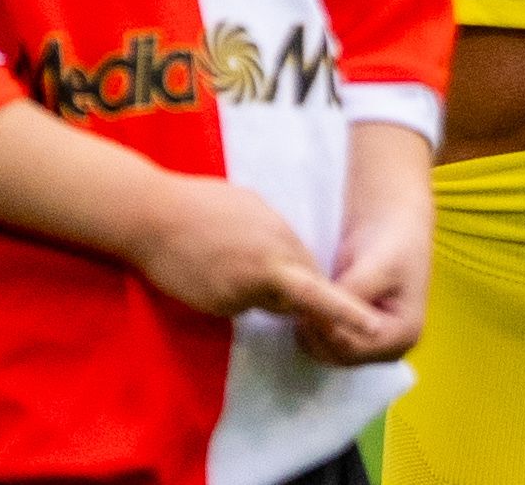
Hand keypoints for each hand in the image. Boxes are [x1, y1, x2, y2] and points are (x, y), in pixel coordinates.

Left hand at [121, 171, 379, 351]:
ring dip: (288, 267)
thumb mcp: (220, 302)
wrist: (150, 210)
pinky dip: (269, 246)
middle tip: (298, 315)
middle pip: (309, 270)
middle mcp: (280, 237)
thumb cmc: (180, 267)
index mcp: (274, 270)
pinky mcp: (250, 197)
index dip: (349, 314)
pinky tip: (241, 251)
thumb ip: (259, 301)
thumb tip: (279, 299)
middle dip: (310, 292)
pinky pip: (272, 228)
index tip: (374, 326)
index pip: (320, 298)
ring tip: (261, 282)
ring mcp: (267, 212)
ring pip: (291, 247)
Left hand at [300, 126, 431, 364]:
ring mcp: (372, 344)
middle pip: (340, 356)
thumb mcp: (375, 266)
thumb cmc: (390, 239)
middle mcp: (390, 348)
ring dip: (310, 332)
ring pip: (329, 353)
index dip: (325, 330)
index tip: (304, 304)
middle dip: (316, 333)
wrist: (392, 223)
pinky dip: (311, 329)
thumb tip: (323, 317)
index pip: (354, 348)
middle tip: (293, 302)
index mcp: (404, 334)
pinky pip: (326, 342)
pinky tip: (301, 305)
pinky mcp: (355, 334)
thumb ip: (351, 296)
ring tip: (296, 301)